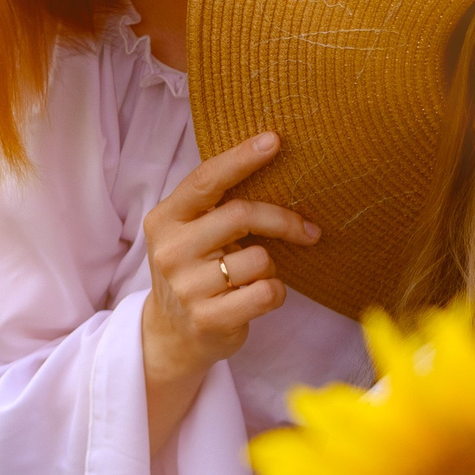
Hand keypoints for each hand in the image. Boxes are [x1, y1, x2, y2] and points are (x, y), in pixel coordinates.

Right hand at [141, 132, 317, 441]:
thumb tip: (271, 158)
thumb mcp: (191, 233)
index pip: (206, 179)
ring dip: (272, 266)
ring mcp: (187, 287)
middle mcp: (171, 250)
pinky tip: (257, 297)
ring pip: (260, 258)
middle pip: (242, 215)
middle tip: (309, 230)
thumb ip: (216, 205)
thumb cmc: (195, 270)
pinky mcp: (208, 318)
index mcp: (165, 219)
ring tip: (256, 276)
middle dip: (283, 220)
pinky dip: (275, 292)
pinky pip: (267, 292)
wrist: (171, 335)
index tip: (275, 140)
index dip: (241, 157)